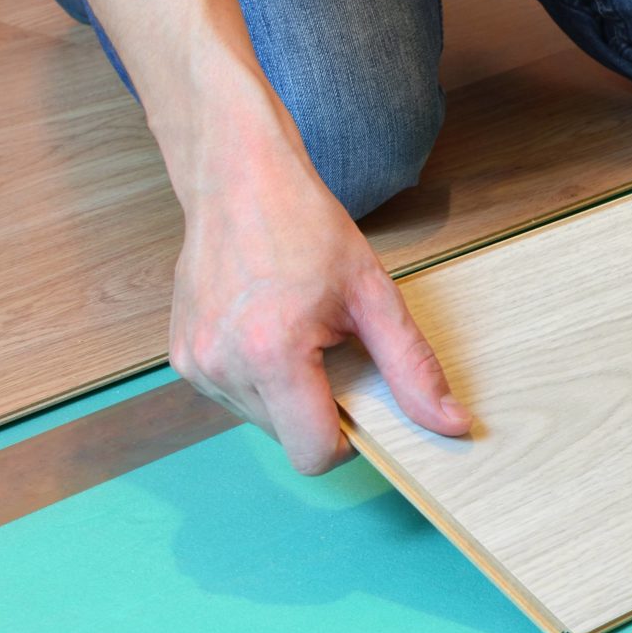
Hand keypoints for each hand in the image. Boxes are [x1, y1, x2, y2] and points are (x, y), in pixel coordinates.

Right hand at [167, 121, 470, 474]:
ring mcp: (194, 363)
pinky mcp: (180, 356)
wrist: (237, 178)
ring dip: (290, 396)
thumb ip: (413, 367)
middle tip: (332, 352)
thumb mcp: (374, 295)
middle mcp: (222, 366)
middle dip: (320, 411)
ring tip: (299, 336)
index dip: (348, 441)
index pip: (314, 454)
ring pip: (263, 422)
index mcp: (271, 354)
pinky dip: (261, 380)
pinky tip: (271, 332)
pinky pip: (236, 397)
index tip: (363, 404)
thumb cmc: (303, 226)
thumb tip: (451, 423)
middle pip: (290, 439)